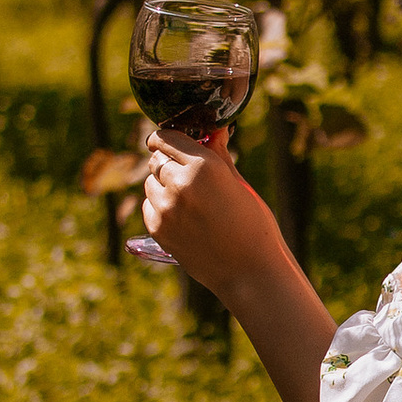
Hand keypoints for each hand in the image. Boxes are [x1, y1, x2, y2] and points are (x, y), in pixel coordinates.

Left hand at [138, 133, 287, 303]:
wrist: (249, 271)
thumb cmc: (253, 224)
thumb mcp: (239, 184)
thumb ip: (218, 155)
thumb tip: (214, 130)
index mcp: (204, 166)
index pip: (166, 137)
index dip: (165, 138)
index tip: (165, 140)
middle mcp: (180, 183)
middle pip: (156, 159)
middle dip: (167, 161)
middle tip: (184, 173)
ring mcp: (166, 208)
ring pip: (150, 182)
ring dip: (162, 184)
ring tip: (187, 198)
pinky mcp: (157, 229)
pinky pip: (149, 206)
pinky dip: (160, 206)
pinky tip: (182, 216)